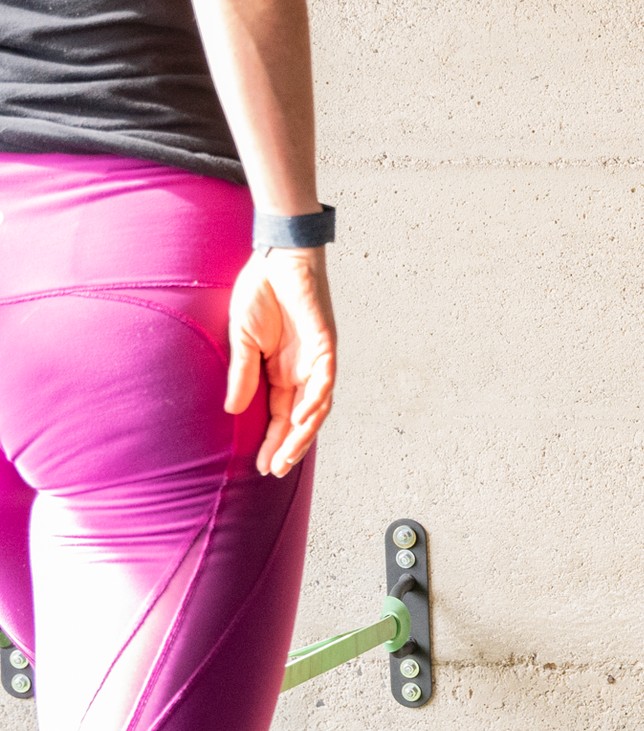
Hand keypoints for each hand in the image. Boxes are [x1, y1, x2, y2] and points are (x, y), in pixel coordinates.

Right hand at [224, 246, 336, 476]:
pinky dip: (314, 399)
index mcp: (281, 372)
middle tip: (276, 471)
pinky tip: (301, 419)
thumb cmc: (260, 293)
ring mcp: (315, 359)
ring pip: (315, 405)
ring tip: (288, 455)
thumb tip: (232, 410)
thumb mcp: (242, 339)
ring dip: (302, 431)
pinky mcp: (324, 344)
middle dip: (288, 445)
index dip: (272, 441)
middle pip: (300, 418)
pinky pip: (323, 378)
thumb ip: (241, 374)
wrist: (276, 258)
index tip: (261, 466)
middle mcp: (301, 371)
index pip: (278, 416)